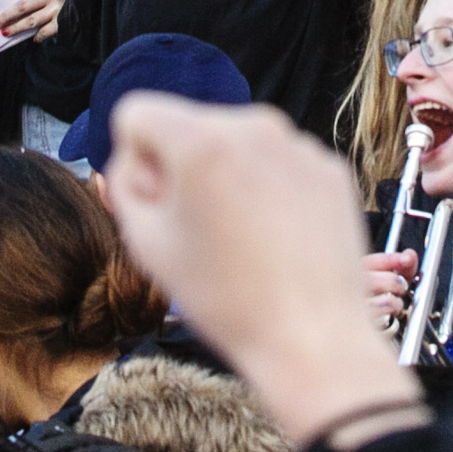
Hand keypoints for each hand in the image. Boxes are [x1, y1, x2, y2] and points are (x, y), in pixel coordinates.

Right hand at [109, 95, 426, 448]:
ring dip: (226, 177)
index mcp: (200, 141)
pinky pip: (277, 162)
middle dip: (183, 167)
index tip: (160, 204)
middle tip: (199, 229)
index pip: (136, 112)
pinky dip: (268, 189)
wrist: (311, 338)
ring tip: (242, 239)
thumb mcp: (144, 242)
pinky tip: (276, 238)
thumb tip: (137, 157)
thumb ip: (123, 183)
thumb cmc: (224, 299)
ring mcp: (298, 144)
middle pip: (189, 126)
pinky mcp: (329, 166)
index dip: (135, 161)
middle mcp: (253, 126)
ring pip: (236, 143)